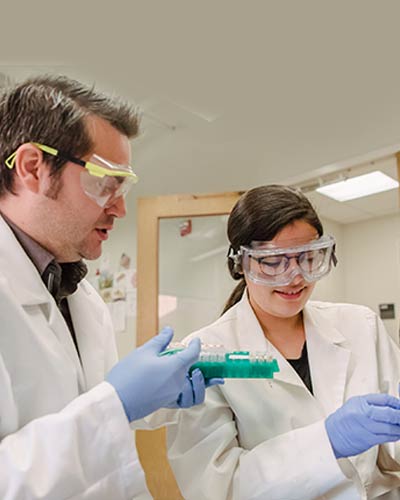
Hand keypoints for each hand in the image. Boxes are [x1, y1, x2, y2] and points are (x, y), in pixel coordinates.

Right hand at [106, 327, 222, 421]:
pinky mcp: (167, 403)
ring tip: (196, 374)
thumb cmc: (128, 375)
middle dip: (201, 366)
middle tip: (197, 359)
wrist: (116, 401)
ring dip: (200, 384)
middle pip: (198, 374)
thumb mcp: (144, 352)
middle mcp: (178, 383)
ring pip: (196, 392)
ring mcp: (174, 395)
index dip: (196, 345)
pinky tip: (185, 387)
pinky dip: (190, 394)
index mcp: (175, 367)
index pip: (193, 354)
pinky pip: (186, 400)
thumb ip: (160, 340)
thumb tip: (170, 330)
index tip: (195, 341)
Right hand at [325, 394, 399, 458]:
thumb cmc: (342, 420)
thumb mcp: (354, 404)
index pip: (384, 399)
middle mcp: (363, 414)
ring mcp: (367, 428)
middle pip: (389, 414)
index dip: (396, 402)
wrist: (332, 436)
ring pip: (391, 428)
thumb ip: (371, 403)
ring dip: (399, 427)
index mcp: (360, 403)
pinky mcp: (369, 440)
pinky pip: (387, 437)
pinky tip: (397, 433)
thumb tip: (388, 404)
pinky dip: (395, 435)